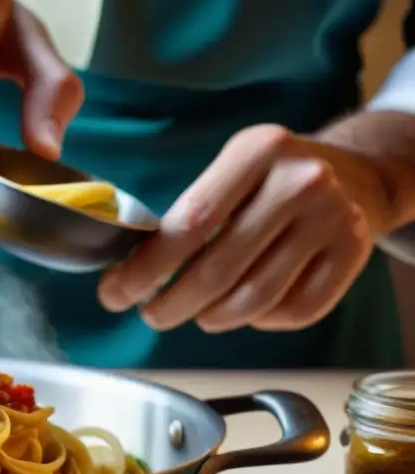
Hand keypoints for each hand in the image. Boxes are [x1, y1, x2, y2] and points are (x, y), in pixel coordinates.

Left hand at [97, 124, 380, 332]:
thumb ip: (187, 214)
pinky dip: (259, 321)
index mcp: (257, 152)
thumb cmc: (272, 180)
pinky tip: (245, 310)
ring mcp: (333, 218)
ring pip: (254, 299)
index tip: (115, 293)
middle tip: (150, 315)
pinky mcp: (354, 254)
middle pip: (218, 270)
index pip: (189, 224)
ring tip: (196, 314)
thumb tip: (128, 271)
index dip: (146, 269)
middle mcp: (300, 182)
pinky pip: (294, 311)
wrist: (358, 173)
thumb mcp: (231, 170)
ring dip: (212, 318)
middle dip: (171, 304)